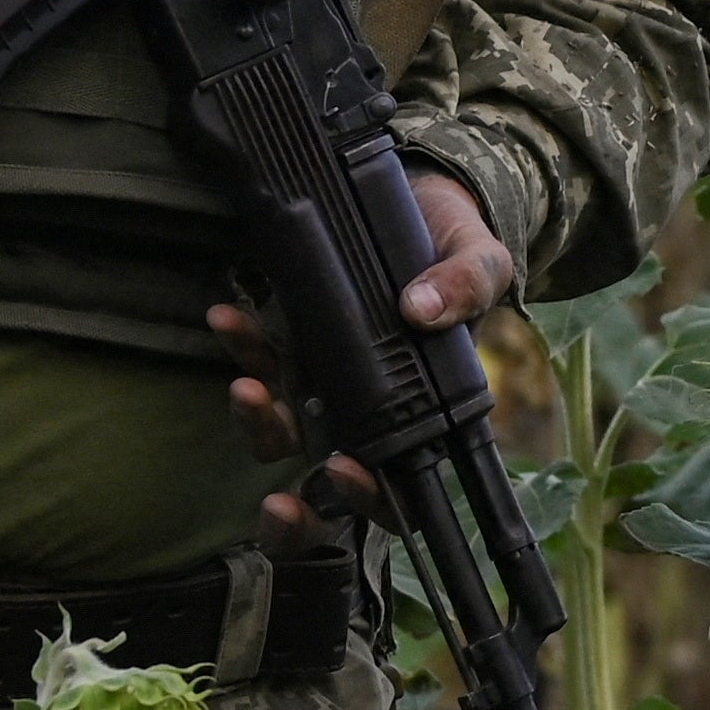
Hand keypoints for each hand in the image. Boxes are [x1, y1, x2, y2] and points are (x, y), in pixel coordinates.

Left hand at [215, 169, 517, 534]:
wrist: (420, 198)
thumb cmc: (458, 247)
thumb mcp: (481, 259)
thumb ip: (465, 285)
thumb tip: (422, 309)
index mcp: (422, 418)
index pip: (400, 492)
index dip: (369, 500)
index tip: (343, 469)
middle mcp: (365, 416)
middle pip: (325, 490)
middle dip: (295, 511)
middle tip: (276, 500)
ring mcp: (322, 385)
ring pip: (280, 434)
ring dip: (256, 421)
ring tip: (245, 384)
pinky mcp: (290, 345)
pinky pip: (257, 362)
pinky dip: (241, 347)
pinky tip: (228, 317)